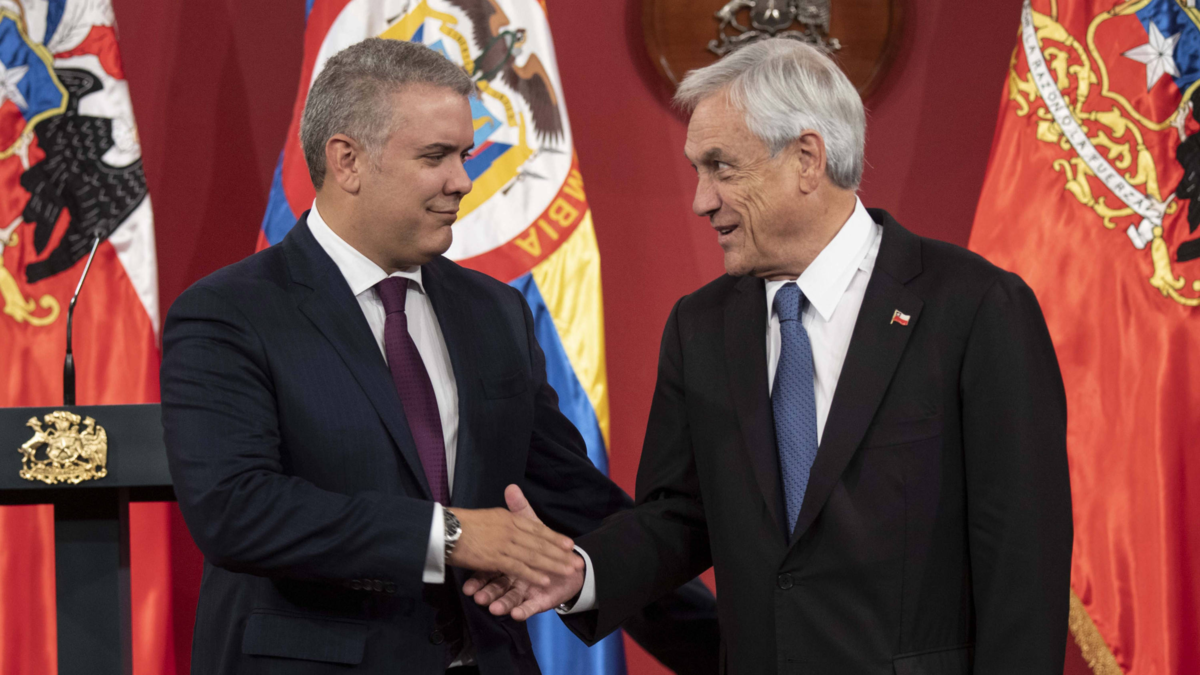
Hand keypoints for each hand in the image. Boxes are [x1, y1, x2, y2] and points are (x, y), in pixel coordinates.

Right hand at [462, 485, 585, 619]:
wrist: (443, 527)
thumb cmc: (461, 522)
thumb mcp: (488, 515)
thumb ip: (503, 517)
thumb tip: (513, 517)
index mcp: (508, 518)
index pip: (537, 529)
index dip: (554, 537)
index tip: (570, 544)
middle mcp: (510, 529)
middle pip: (540, 542)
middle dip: (560, 553)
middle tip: (578, 563)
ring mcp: (504, 543)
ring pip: (534, 555)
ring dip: (552, 564)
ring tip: (568, 572)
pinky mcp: (494, 557)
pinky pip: (518, 567)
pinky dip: (532, 574)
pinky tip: (545, 580)